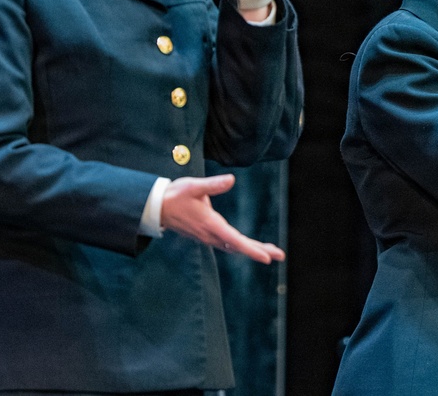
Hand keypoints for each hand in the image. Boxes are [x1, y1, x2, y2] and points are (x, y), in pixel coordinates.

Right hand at [160, 174, 285, 263]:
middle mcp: (211, 235)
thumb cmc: (176, 195)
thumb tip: (231, 180)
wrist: (157, 208)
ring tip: (272, 252)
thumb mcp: (194, 186)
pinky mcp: (206, 235)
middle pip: (239, 247)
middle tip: (280, 256)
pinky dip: (242, 246)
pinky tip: (250, 246)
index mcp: (211, 225)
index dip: (252, 249)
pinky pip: (228, 244)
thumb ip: (213, 185)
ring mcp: (208, 236)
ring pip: (234, 246)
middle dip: (259, 251)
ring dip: (253, 249)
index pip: (235, 240)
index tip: (267, 257)